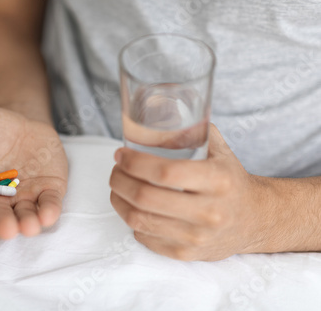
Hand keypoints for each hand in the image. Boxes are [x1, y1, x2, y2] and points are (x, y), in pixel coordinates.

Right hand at [0, 107, 67, 238]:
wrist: (17, 122)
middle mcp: (0, 199)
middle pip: (1, 217)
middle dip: (4, 224)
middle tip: (7, 230)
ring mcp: (26, 196)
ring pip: (27, 215)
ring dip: (29, 223)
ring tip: (29, 228)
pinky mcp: (47, 189)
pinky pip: (49, 203)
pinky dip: (49, 210)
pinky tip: (49, 215)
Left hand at [109, 124, 268, 260]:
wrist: (255, 219)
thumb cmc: (230, 179)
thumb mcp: (219, 149)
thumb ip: (192, 129)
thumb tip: (154, 115)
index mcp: (218, 180)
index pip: (165, 172)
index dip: (134, 162)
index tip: (121, 154)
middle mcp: (209, 212)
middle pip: (145, 197)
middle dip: (119, 180)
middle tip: (115, 170)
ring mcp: (197, 237)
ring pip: (139, 220)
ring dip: (118, 200)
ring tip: (117, 186)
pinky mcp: (186, 254)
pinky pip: (145, 237)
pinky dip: (132, 220)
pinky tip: (132, 207)